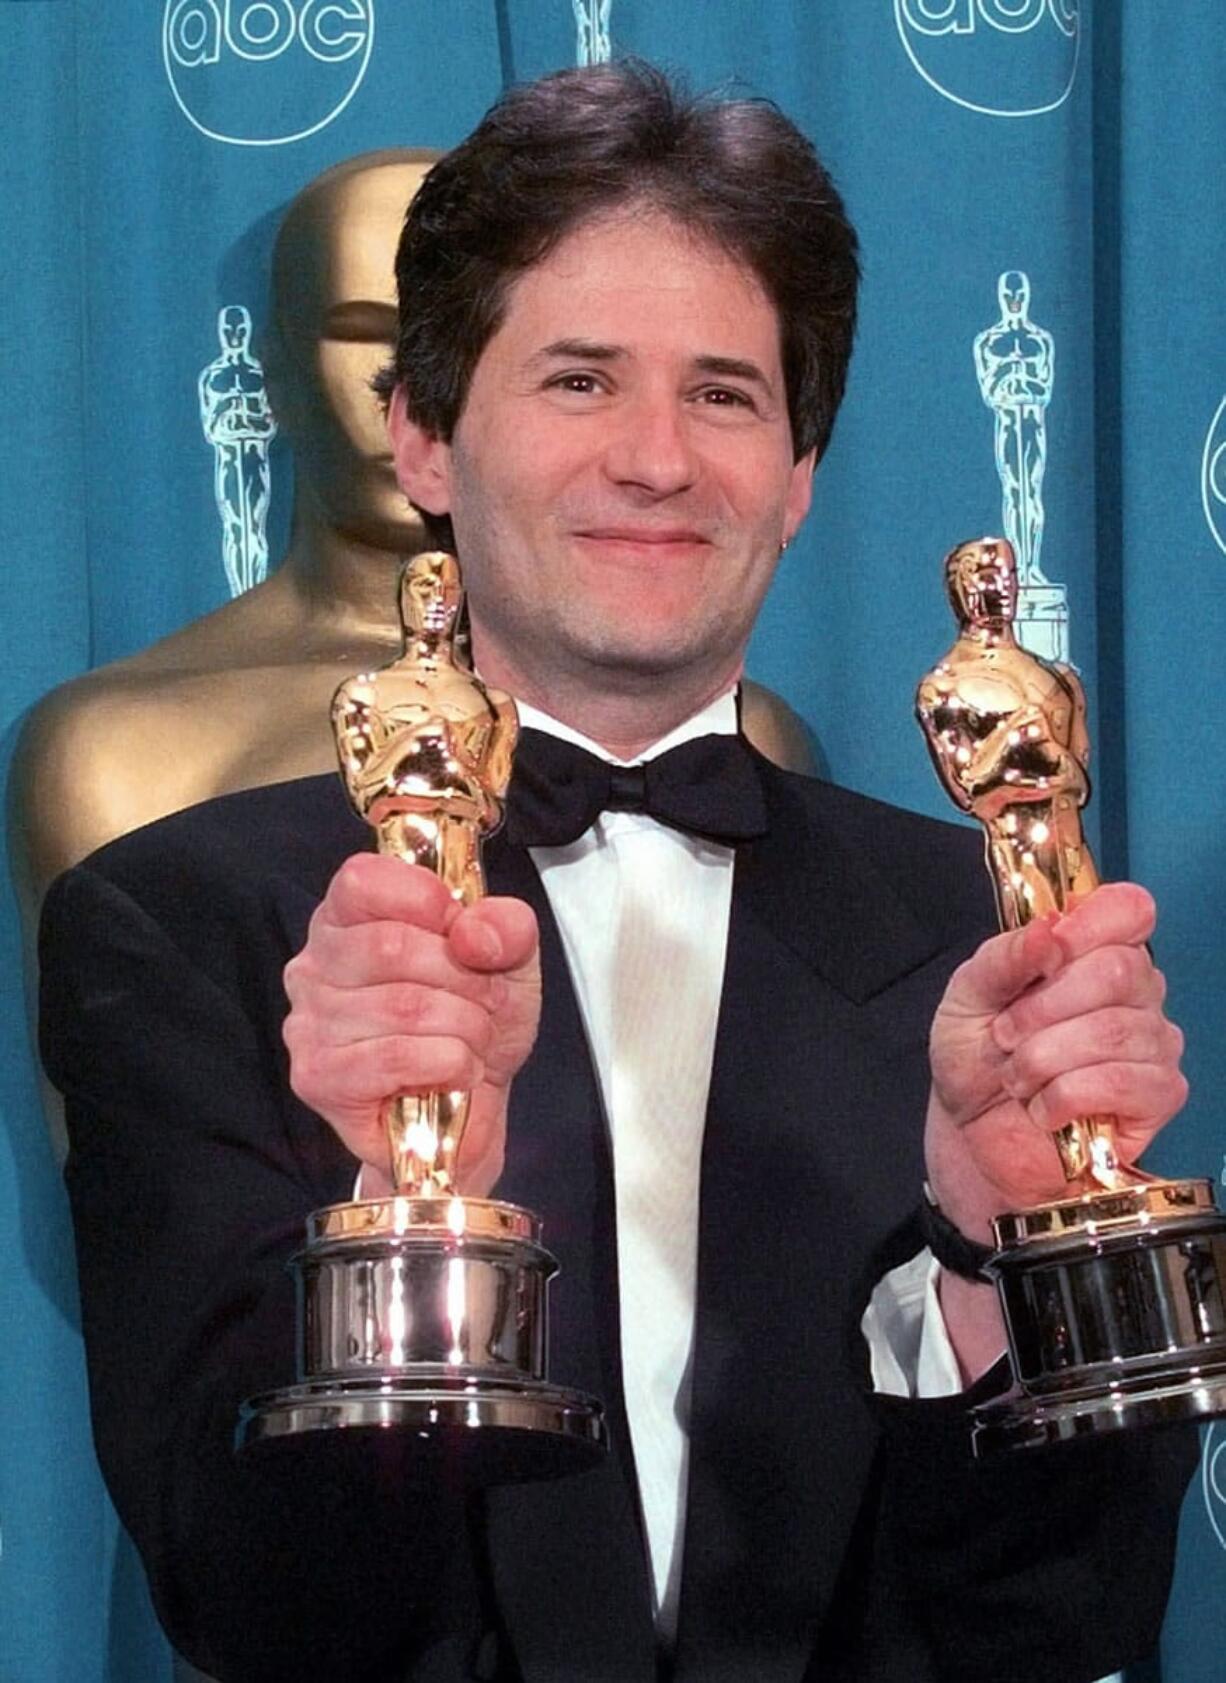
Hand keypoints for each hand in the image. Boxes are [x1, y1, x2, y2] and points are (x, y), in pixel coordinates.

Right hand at [282, 853, 540, 1195]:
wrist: (471, 1105)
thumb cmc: (472, 1020)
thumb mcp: (510, 959)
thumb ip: (507, 927)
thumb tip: (474, 932)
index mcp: (347, 917)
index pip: (363, 879)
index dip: (429, 901)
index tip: (465, 935)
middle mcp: (313, 965)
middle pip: (392, 945)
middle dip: (465, 978)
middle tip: (486, 1003)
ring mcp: (307, 1023)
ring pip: (405, 1006)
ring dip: (465, 1027)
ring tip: (471, 1041)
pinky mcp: (317, 1078)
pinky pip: (397, 1057)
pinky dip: (449, 1064)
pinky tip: (453, 1072)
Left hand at [926, 883, 1186, 1242]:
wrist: (971, 1131)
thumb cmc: (975, 1057)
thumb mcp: (967, 997)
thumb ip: (1002, 959)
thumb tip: (1047, 931)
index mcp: (1092, 951)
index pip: (1128, 909)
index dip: (1088, 924)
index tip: (1046, 952)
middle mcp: (1134, 991)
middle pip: (1119, 969)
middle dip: (1042, 1008)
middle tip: (1005, 1036)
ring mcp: (1153, 1042)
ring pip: (1115, 1030)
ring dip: (1044, 1058)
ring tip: (1017, 1077)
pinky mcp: (1159, 1095)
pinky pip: (1124, 1082)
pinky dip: (1065, 1096)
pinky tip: (1045, 1107)